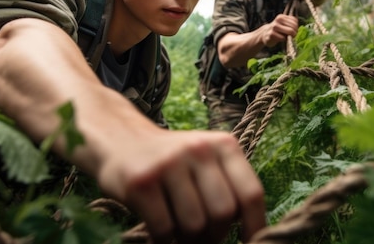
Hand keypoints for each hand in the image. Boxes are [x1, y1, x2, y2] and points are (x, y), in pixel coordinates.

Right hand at [96, 124, 265, 243]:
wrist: (119, 139)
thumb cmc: (171, 161)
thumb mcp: (206, 160)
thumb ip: (229, 187)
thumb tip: (251, 235)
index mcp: (223, 145)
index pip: (251, 193)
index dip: (255, 226)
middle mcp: (199, 149)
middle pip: (223, 213)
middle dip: (215, 236)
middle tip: (203, 238)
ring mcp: (169, 164)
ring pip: (194, 225)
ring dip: (188, 240)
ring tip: (180, 233)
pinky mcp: (141, 181)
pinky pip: (164, 229)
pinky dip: (164, 241)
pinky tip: (160, 233)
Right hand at [260, 14, 297, 47]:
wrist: (264, 34)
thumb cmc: (277, 30)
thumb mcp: (283, 24)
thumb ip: (291, 24)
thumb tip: (297, 29)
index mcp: (281, 17)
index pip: (295, 21)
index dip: (296, 28)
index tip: (293, 31)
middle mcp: (278, 20)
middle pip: (293, 27)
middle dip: (294, 33)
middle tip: (291, 36)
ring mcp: (274, 27)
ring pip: (289, 32)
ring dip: (290, 37)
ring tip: (286, 37)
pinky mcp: (271, 34)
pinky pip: (283, 38)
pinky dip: (283, 40)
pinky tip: (280, 39)